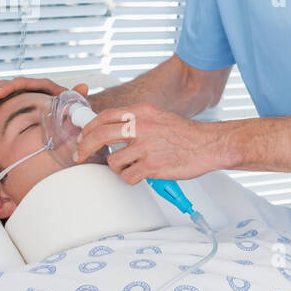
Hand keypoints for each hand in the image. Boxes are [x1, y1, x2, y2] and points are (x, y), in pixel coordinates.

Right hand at [0, 76, 87, 117]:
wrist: (72, 118)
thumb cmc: (74, 111)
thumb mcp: (75, 105)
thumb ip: (77, 97)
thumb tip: (83, 87)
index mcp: (43, 87)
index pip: (23, 82)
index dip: (9, 87)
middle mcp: (30, 89)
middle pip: (6, 86)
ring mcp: (21, 97)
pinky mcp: (14, 105)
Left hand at [74, 102, 216, 182]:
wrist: (209, 145)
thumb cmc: (186, 134)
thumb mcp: (159, 116)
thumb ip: (136, 120)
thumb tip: (112, 128)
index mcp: (142, 112)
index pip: (105, 116)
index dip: (89, 128)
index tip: (83, 137)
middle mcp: (141, 127)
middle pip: (100, 136)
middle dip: (85, 148)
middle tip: (81, 155)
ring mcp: (146, 147)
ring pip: (113, 161)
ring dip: (118, 167)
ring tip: (132, 166)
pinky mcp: (152, 166)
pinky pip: (128, 176)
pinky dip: (131, 178)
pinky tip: (141, 175)